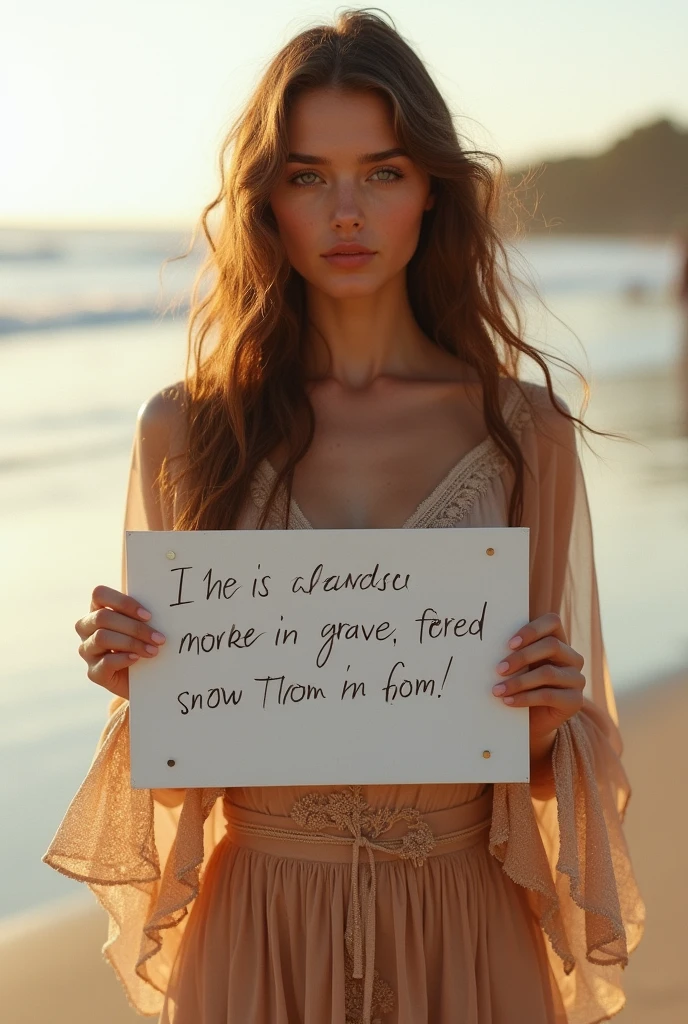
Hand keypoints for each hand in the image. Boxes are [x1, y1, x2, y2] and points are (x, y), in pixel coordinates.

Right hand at [75, 585, 165, 699]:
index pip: (99, 594)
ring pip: (102, 638)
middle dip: (135, 627)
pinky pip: (105, 662)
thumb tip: (159, 601)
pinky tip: (137, 658)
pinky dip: (123, 659)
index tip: (148, 616)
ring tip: (153, 650)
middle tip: (159, 638)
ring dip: (132, 643)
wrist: (145, 678)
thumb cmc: (143, 643)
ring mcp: (87, 651)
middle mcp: (86, 628)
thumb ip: (141, 614)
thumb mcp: (141, 625)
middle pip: (103, 617)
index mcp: (97, 609)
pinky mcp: (93, 672)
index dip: (123, 602)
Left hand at [492, 611, 584, 755]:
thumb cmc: (522, 685)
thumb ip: (513, 652)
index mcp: (559, 641)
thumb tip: (488, 645)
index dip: (532, 630)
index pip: (552, 622)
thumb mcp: (520, 666)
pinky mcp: (575, 701)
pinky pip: (548, 695)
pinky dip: (524, 698)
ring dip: (518, 682)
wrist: (533, 720)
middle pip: (551, 646)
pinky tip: (508, 701)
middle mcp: (572, 658)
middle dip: (522, 657)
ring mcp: (576, 679)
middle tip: (499, 669)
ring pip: (548, 673)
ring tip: (497, 690)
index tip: (509, 644)